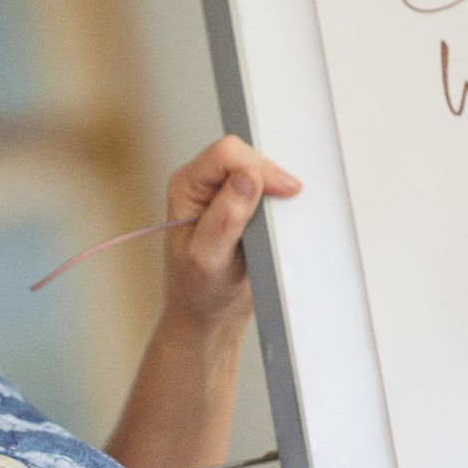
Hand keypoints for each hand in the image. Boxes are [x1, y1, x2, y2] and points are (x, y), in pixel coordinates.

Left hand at [162, 135, 301, 331]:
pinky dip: (278, 202)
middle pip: (246, 155)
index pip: (225, 154)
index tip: (280, 191)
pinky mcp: (242, 205)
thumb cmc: (198, 290)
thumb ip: (225, 218)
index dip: (256, 167)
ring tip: (274, 222)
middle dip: (268, 178)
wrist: (208, 313)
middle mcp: (203, 184)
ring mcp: (223, 193)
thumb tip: (246, 179)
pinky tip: (277, 222)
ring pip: (260, 169)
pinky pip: (267, 188)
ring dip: (274, 191)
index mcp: (186, 187)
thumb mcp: (209, 258)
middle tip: (281, 209)